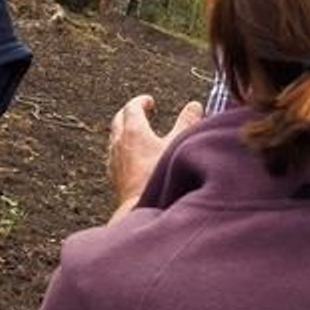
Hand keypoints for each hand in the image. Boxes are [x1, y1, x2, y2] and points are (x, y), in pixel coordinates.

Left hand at [106, 96, 202, 220]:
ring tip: (136, 134)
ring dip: (124, 131)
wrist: (141, 208)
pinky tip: (131, 158)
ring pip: (114, 138)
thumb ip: (187, 122)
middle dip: (129, 113)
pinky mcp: (114, 176)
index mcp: (133, 131)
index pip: (132, 108)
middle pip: (118, 120)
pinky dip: (122, 150)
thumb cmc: (160, 175)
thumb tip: (195, 105)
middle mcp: (119, 143)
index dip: (141, 102)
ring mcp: (114, 160)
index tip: (149, 102)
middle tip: (140, 112)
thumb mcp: (178, 144)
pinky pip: (114, 156)